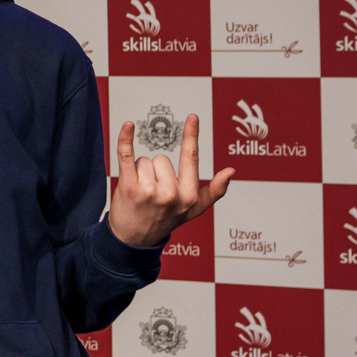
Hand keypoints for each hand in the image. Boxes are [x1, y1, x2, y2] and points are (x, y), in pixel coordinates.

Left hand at [110, 114, 232, 248]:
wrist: (133, 240)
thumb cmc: (164, 220)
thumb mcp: (193, 211)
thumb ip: (213, 192)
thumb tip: (231, 171)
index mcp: (189, 196)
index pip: (191, 158)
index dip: (191, 136)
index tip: (192, 117)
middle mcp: (170, 193)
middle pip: (162, 159)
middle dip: (155, 171)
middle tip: (151, 192)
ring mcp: (148, 191)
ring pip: (144, 161)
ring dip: (139, 172)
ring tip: (139, 193)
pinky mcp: (128, 187)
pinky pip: (127, 155)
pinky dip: (126, 139)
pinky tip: (128, 126)